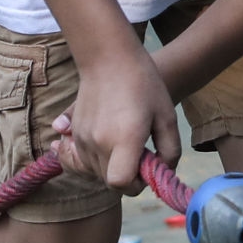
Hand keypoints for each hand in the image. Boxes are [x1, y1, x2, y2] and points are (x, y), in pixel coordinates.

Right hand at [52, 42, 177, 192]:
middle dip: (127, 175)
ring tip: (124, 141)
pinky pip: (81, 160)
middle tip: (140, 151)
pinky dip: (95, 159)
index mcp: (123, 139)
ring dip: (111, 167)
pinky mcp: (72, 134)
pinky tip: (107, 143)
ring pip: (95, 173)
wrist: (109, 59)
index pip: (121, 183)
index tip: (146, 167)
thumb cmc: (144, 85)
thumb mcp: (167, 117)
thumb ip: (170, 151)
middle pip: (109, 182)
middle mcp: (97, 143)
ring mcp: (81, 139)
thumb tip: (162, 173)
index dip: (136, 184)